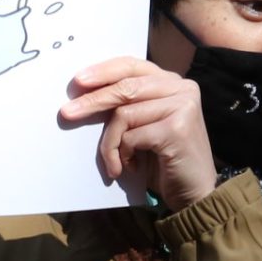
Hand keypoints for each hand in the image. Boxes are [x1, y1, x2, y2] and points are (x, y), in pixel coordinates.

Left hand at [60, 58, 217, 207]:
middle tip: (66, 114)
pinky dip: (124, 155)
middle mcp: (182, 88)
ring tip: (114, 163)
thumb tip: (84, 93)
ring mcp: (183, 106)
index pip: (132, 66)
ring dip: (110, 143)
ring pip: (124, 114)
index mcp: (173, 82)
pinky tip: (131, 168)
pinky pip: (132, 136)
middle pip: (125, 87)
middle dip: (92, 102)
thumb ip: (128, 106)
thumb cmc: (164, 161)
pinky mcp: (177, 128)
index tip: (78, 81)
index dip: (103, 71)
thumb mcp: (144, 126)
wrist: (195, 194)